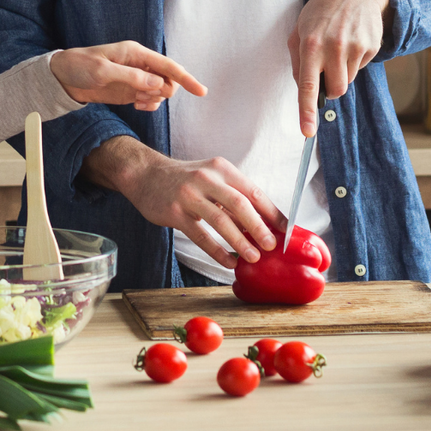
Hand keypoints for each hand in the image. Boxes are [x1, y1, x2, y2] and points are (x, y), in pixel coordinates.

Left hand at [49, 41, 206, 108]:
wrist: (63, 77)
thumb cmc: (79, 66)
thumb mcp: (102, 72)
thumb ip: (131, 77)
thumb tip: (158, 84)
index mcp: (136, 53)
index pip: (168, 65)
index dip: (186, 78)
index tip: (201, 92)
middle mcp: (140, 64)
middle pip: (169, 80)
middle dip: (163, 92)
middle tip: (143, 98)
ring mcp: (136, 78)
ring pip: (161, 91)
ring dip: (154, 100)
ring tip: (136, 101)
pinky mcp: (131, 90)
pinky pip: (150, 99)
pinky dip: (148, 105)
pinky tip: (137, 105)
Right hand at [82, 136, 280, 268]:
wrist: (145, 174)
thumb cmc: (185, 180)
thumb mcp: (211, 178)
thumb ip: (233, 197)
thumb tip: (263, 224)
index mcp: (222, 168)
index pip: (253, 191)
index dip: (272, 212)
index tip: (285, 230)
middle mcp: (206, 178)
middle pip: (239, 204)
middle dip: (258, 227)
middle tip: (271, 246)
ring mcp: (189, 195)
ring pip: (220, 220)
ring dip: (239, 241)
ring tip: (253, 257)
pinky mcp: (174, 212)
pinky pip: (200, 235)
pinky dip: (217, 251)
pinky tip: (228, 262)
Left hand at [288, 0, 389, 135]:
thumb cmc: (321, 12)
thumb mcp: (299, 30)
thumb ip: (297, 61)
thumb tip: (304, 90)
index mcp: (310, 45)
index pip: (308, 86)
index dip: (306, 111)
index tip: (307, 132)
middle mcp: (333, 47)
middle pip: (336, 91)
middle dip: (331, 87)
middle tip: (327, 67)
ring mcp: (355, 47)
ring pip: (348, 81)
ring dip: (342, 71)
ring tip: (339, 46)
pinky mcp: (371, 46)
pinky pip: (361, 68)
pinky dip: (354, 60)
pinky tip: (351, 40)